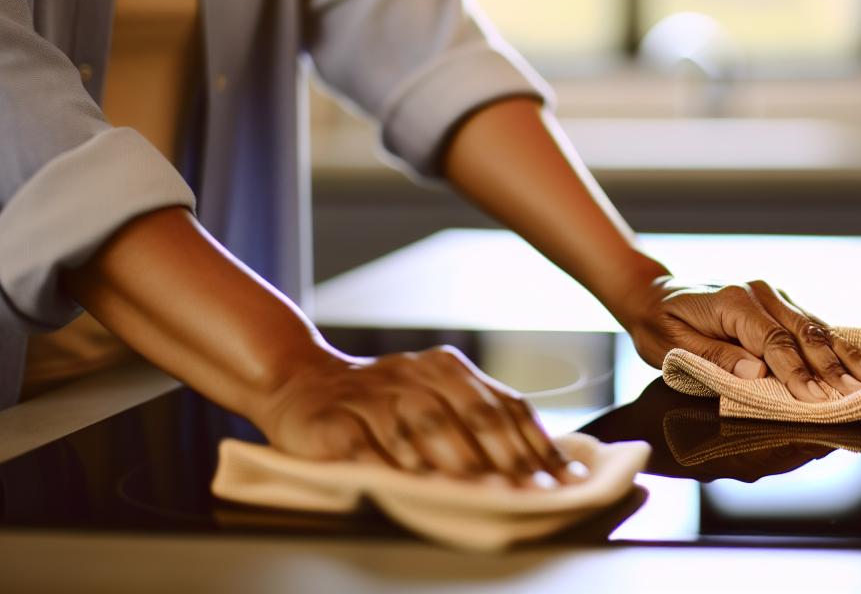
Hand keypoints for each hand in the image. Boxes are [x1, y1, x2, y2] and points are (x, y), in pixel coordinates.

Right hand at [254, 345, 581, 484]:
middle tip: (527, 492)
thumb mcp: (432, 400)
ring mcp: (374, 394)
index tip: (560, 480)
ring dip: (453, 459)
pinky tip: (410, 483)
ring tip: (480, 491)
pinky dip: (390, 463)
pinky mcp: (335, 420)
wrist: (300, 385)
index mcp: (447, 368)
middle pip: (469, 413)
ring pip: (421, 424)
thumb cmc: (380, 405)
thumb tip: (545, 465)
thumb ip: (481, 422)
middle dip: (504, 456)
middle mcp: (415, 375)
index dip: (534, 444)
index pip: (503, 405)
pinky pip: (367, 443)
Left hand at [619, 277, 860, 402]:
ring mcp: (774, 295)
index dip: (798, 373)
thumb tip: (755, 373)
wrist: (654, 293)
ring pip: (817, 327)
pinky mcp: (781, 303)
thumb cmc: (659, 324)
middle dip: (834, 367)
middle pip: (805, 333)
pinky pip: (814, 325)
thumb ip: (714, 357)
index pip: (774, 342)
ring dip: (847, 355)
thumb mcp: (671, 345)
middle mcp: (760, 293)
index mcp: (734, 302)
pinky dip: (839, 345)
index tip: (818, 400)